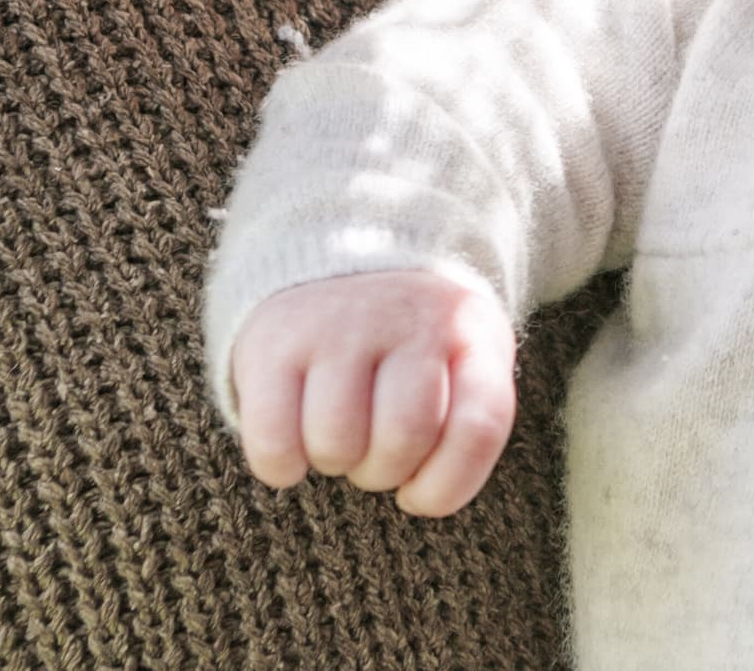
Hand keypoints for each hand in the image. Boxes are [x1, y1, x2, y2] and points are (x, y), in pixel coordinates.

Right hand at [225, 268, 519, 515]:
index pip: (479, 426)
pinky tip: (292, 447)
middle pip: (403, 438)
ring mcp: (338, 324)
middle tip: (372, 448)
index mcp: (469, 328)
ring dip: (335, 462)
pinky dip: (282, 466)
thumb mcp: (466, 360)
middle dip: (385, 469)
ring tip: (337, 434)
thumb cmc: (414, 343)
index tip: (420, 490)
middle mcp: (407, 316)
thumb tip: (422, 497)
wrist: (341, 256)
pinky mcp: (273, 342)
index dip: (450, 483)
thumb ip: (472, 422)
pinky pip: (275, 444)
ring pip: (338, 444)